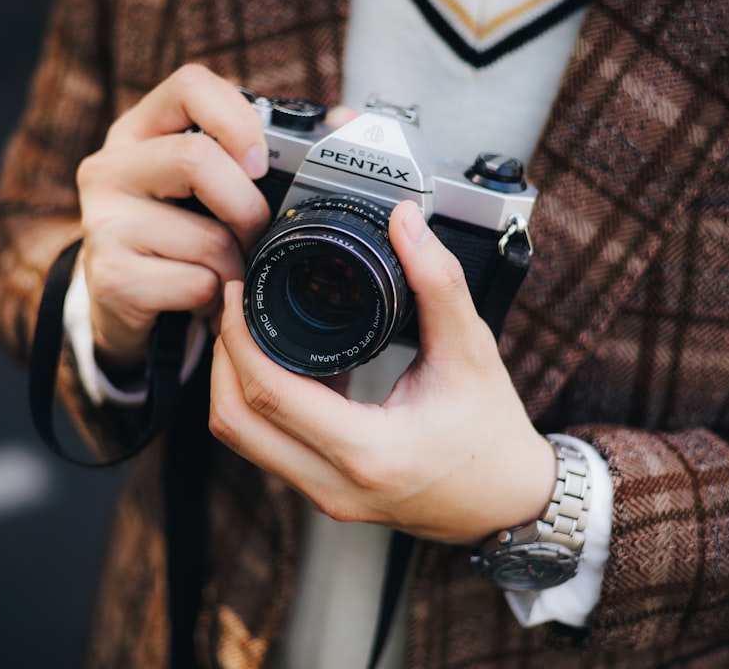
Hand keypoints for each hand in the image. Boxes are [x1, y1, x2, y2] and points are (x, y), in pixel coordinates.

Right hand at [75, 65, 270, 374]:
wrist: (124, 304)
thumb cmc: (180, 235)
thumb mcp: (211, 188)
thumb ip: (269, 153)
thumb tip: (344, 121)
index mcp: (141, 132)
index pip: (189, 86)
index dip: (237, 117)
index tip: (262, 162)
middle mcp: (110, 167)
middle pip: (194, 160)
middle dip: (248, 208)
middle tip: (258, 235)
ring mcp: (103, 223)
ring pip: (206, 237)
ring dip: (238, 265)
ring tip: (232, 275)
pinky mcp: (110, 278)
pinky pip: (195, 284)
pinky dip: (217, 300)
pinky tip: (208, 301)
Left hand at [209, 201, 554, 544]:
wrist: (508, 503)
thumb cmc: (493, 436)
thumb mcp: (470, 351)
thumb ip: (437, 282)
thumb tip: (405, 224)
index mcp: (369, 451)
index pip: (268, 392)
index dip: (238, 336)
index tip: (237, 292)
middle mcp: (336, 484)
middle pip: (234, 420)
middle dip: (221, 356)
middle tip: (231, 307)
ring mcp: (325, 497)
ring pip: (242, 440)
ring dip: (232, 383)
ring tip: (248, 332)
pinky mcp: (323, 495)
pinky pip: (265, 449)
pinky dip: (257, 406)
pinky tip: (282, 367)